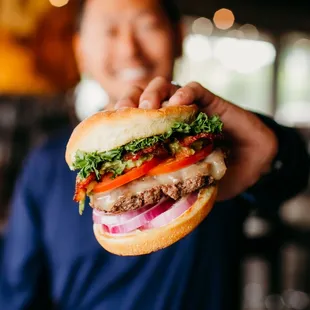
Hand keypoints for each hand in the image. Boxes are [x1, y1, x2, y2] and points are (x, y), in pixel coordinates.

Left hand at [115, 77, 277, 200]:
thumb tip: (143, 201)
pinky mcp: (210, 101)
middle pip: (139, 97)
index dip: (116, 120)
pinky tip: (179, 104)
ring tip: (149, 109)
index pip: (131, 120)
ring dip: (151, 94)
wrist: (252, 164)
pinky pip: (194, 88)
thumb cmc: (215, 173)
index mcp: (161, 135)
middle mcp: (171, 118)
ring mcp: (189, 107)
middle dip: (128, 102)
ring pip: (161, 86)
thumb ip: (170, 186)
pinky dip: (184, 93)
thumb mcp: (188, 183)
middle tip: (125, 115)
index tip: (108, 129)